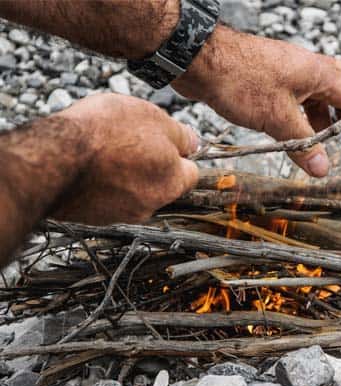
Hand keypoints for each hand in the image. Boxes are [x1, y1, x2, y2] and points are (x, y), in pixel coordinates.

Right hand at [53, 94, 198, 224]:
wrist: (53, 158)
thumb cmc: (103, 134)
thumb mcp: (152, 117)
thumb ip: (179, 134)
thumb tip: (193, 142)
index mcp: (171, 182)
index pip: (190, 172)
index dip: (179, 153)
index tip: (167, 141)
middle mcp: (151, 205)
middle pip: (161, 182)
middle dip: (152, 164)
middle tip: (131, 140)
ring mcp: (122, 214)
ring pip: (134, 191)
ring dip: (126, 174)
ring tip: (106, 150)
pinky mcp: (95, 218)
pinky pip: (108, 198)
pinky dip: (104, 184)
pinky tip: (90, 166)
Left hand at [172, 25, 340, 177]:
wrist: (200, 59)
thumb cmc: (241, 79)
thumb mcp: (278, 118)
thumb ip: (303, 144)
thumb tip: (324, 169)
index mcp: (318, 74)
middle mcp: (306, 70)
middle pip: (337, 92)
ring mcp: (287, 73)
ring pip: (313, 97)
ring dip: (319, 120)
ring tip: (319, 141)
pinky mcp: (268, 79)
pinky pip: (293, 99)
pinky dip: (299, 116)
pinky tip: (291, 130)